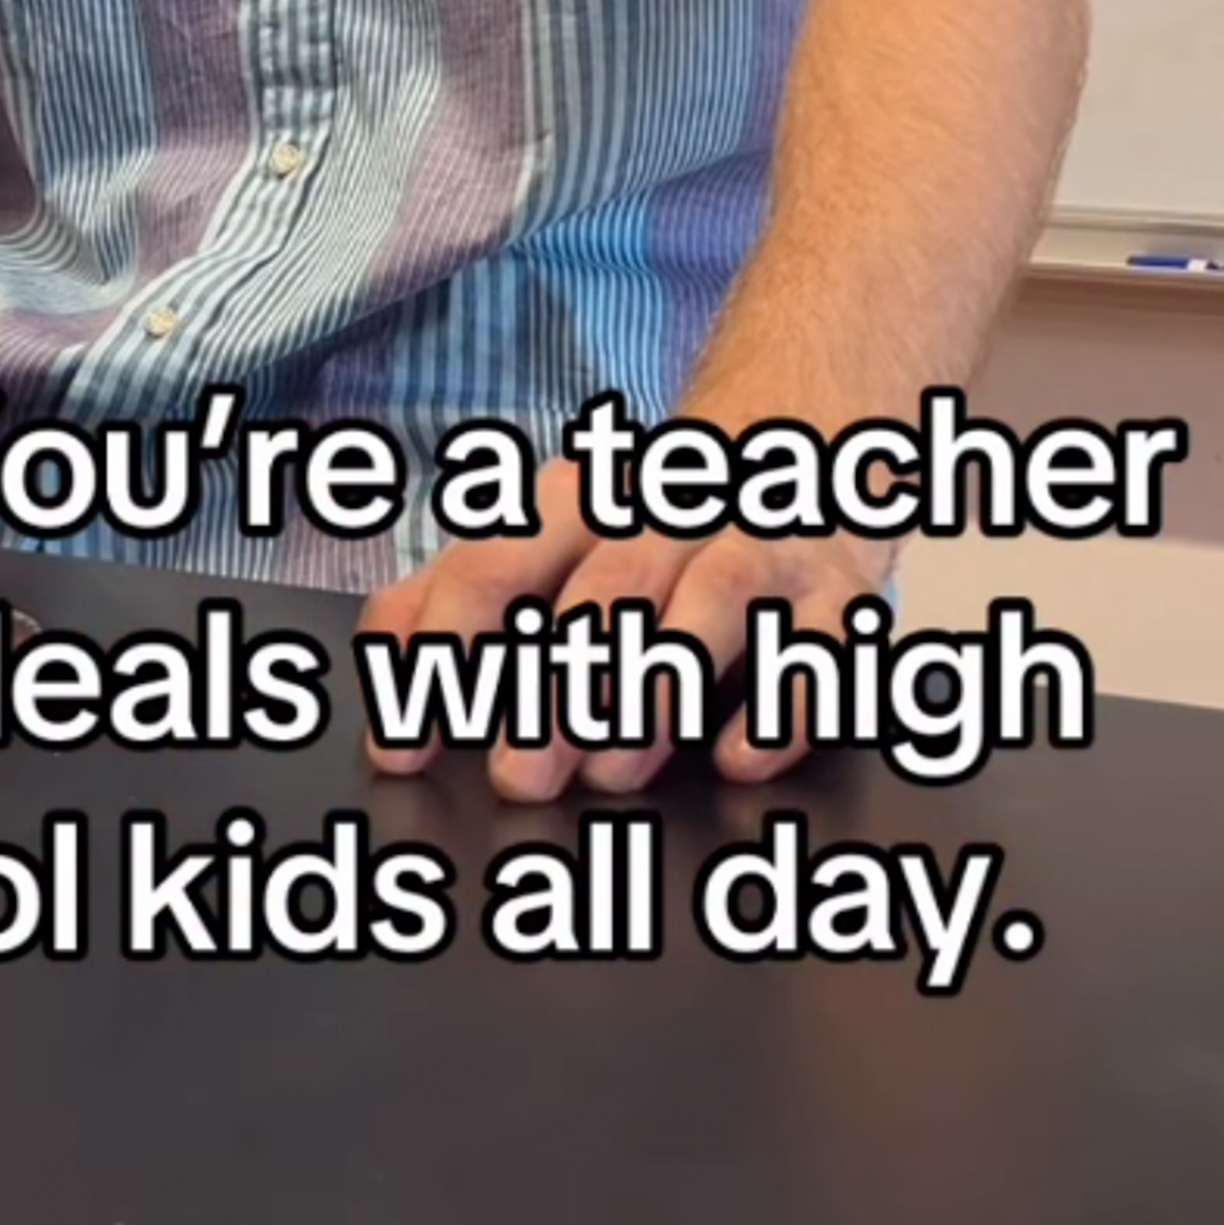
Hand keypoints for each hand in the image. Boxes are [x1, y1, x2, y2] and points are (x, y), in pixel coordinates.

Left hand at [357, 455, 889, 800]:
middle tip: (519, 774)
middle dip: (562, 683)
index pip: (498, 561)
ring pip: (714, 600)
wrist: (796, 451)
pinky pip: (818, 646)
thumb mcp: (546, 543)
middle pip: (609, 585)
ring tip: (613, 768)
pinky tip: (735, 754)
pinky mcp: (837, 597)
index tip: (407, 740)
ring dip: (660, 684)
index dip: (446, 648)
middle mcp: (669, 516)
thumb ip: (455, 598)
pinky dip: (779, 703)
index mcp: (579, 503)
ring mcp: (759, 548)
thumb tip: (387, 672)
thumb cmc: (646, 529)